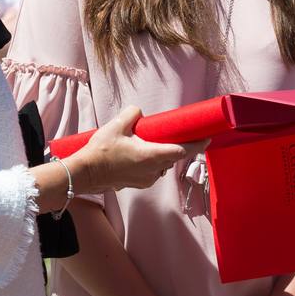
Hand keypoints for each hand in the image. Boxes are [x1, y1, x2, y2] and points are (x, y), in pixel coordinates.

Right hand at [76, 106, 207, 192]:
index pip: (182, 150)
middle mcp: (153, 170)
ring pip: (164, 164)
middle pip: (174, 157)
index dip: (198, 145)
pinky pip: (154, 171)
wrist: (85, 173)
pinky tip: (144, 153)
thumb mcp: (116, 125)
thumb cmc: (101, 151)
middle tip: (180, 133)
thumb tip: (139, 112)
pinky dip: (154, 162)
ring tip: (155, 141)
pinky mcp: (140, 183)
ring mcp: (147, 179)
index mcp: (151, 156)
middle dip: (180, 145)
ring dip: (164, 154)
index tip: (209, 138)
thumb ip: (133, 114)